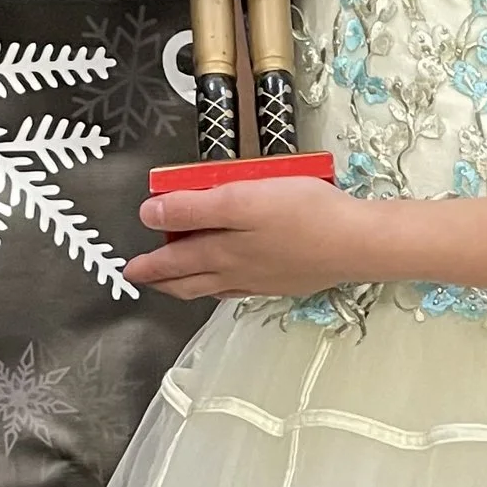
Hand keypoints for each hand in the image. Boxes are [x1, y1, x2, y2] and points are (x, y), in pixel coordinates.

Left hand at [129, 169, 382, 298]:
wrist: (356, 242)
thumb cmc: (303, 214)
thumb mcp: (240, 198)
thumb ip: (193, 207)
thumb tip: (151, 215)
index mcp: (221, 252)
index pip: (174, 261)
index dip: (149, 264)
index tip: (130, 269)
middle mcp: (237, 272)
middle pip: (190, 282)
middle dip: (163, 281)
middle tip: (146, 281)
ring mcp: (262, 280)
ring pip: (214, 288)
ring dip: (190, 287)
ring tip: (178, 285)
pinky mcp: (287, 280)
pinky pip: (242, 288)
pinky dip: (224, 288)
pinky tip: (230, 283)